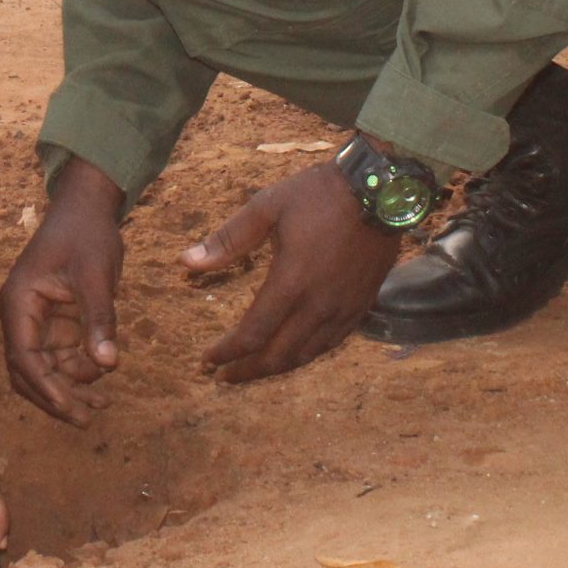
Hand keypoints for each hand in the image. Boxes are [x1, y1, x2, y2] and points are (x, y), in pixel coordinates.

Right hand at [0, 158, 123, 424]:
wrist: (88, 207)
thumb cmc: (86, 234)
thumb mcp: (95, 275)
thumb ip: (99, 319)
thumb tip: (107, 364)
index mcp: (19, 302)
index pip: (24, 357)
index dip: (46, 387)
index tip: (70, 410)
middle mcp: (22, 315)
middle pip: (28, 371)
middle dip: (54, 396)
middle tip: (86, 419)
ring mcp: (38, 320)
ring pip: (45, 368)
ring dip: (69, 387)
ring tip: (101, 407)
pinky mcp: (56, 320)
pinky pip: (61, 355)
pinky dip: (79, 371)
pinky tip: (103, 377)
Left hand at [182, 154, 405, 383]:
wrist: (381, 191)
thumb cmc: (319, 194)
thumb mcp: (267, 207)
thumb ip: (227, 239)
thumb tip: (186, 261)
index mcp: (291, 283)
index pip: (253, 334)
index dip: (227, 353)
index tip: (207, 360)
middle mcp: (318, 305)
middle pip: (278, 356)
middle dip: (248, 371)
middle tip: (224, 377)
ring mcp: (344, 309)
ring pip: (306, 355)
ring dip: (276, 367)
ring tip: (253, 370)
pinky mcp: (361, 306)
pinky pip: (330, 343)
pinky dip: (306, 355)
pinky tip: (294, 353)